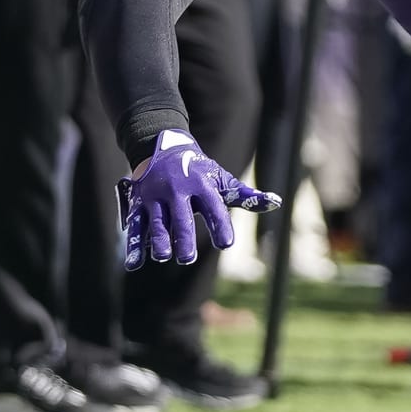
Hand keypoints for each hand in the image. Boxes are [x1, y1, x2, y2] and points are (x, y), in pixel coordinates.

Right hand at [117, 130, 280, 269]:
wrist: (161, 148)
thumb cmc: (199, 171)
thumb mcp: (221, 179)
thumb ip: (245, 195)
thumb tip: (276, 202)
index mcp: (202, 185)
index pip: (213, 207)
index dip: (220, 224)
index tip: (225, 243)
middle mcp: (178, 190)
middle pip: (182, 217)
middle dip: (184, 237)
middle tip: (187, 258)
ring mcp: (156, 197)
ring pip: (157, 221)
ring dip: (159, 240)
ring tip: (164, 257)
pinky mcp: (138, 203)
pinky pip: (135, 226)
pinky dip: (134, 245)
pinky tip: (134, 264)